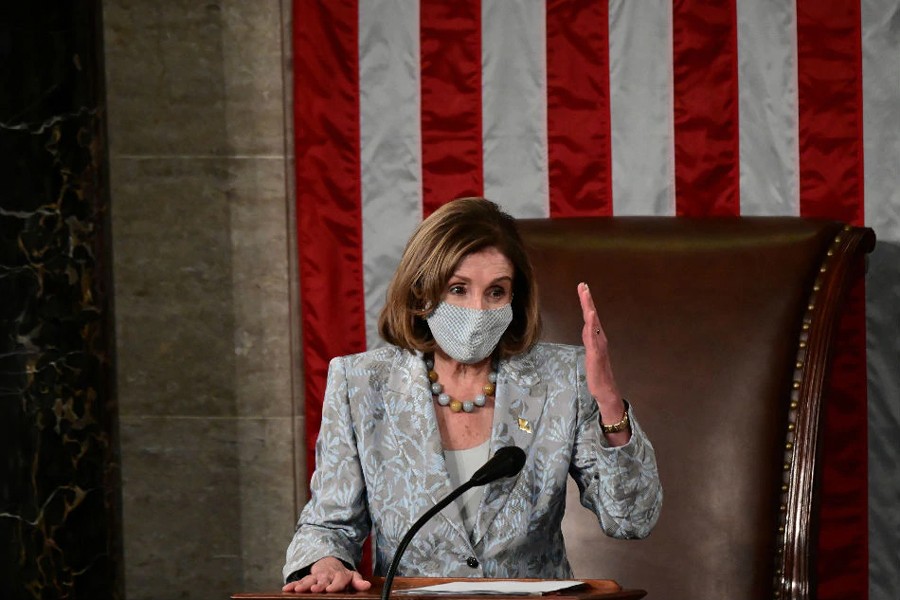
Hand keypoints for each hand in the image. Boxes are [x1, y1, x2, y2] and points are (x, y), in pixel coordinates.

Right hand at [282, 557, 371, 593]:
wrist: (330, 564)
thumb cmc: (342, 574)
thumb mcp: (352, 576)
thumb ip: (358, 582)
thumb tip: (367, 586)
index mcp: (338, 576)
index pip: (338, 581)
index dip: (334, 585)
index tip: (330, 589)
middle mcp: (326, 576)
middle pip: (322, 581)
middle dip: (317, 585)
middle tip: (314, 589)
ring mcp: (316, 577)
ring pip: (309, 581)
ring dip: (303, 585)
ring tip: (298, 590)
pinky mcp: (308, 578)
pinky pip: (299, 581)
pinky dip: (293, 585)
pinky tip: (286, 589)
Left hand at [578, 283, 628, 443]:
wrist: (605, 389)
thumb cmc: (597, 372)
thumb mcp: (591, 352)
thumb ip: (590, 340)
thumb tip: (588, 329)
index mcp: (596, 338)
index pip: (589, 317)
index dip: (586, 303)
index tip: (583, 288)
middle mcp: (599, 338)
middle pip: (591, 316)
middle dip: (587, 300)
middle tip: (582, 285)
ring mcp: (598, 345)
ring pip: (593, 323)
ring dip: (589, 308)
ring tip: (586, 294)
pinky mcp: (596, 353)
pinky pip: (593, 336)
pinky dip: (592, 324)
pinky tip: (590, 315)